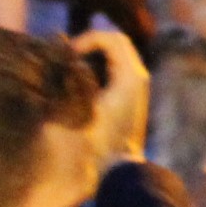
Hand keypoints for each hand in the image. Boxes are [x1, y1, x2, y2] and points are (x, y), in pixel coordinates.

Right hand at [69, 26, 149, 165]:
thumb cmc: (98, 141)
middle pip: (116, 40)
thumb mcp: (82, 108)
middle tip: (67, 55)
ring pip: (117, 52)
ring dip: (94, 51)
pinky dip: (99, 62)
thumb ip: (75, 77)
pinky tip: (79, 75)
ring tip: (71, 63)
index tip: (68, 54)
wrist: (119, 167)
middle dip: (91, 42)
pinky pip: (116, 65)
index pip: (110, 38)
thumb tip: (68, 54)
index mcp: (130, 76)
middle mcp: (138, 76)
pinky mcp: (131, 93)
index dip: (87, 39)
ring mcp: (136, 84)